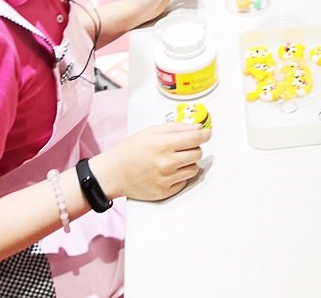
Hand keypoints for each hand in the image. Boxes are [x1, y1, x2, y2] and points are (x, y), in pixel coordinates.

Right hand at [92, 123, 210, 200]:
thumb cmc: (132, 150)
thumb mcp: (152, 131)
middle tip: (182, 147)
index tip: (207, 133)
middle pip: (198, 153)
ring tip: (173, 160)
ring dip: (188, 163)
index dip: (205, 134)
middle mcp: (166, 163)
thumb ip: (177, 128)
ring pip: (194, 169)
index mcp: (163, 144)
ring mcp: (166, 180)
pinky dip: (180, 176)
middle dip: (194, 148)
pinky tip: (167, 172)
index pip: (196, 138)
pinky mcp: (165, 192)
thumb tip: (199, 127)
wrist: (114, 173)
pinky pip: (184, 182)